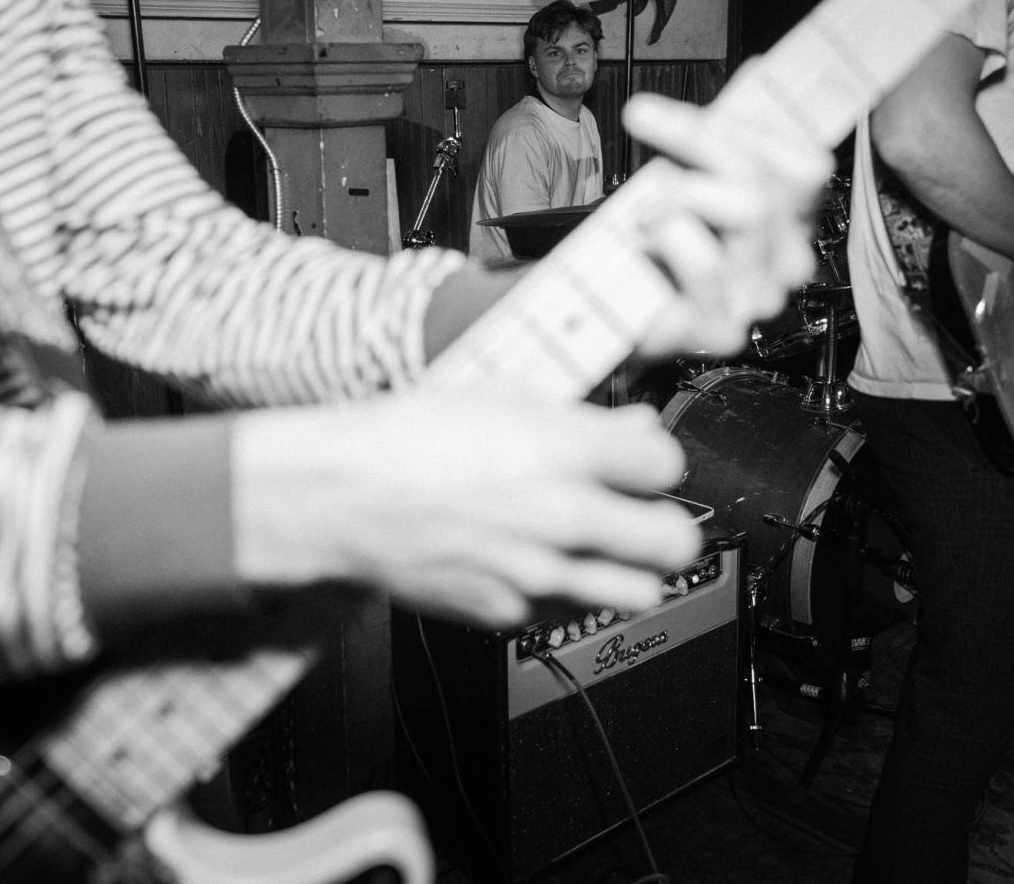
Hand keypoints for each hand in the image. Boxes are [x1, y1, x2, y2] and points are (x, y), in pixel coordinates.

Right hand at [230, 394, 703, 628]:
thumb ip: (579, 421)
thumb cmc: (407, 439)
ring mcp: (537, 571)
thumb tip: (635, 431)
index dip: (657, 464)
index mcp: (562, 451)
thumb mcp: (498, 401)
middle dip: (665, 527)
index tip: (641, 465)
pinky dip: (564, 592)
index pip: (667, 467)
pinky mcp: (508, 611)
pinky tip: (535, 562)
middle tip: (642, 517)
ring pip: (639, 593)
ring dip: (630, 570)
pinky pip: (567, 610)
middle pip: (673, 542)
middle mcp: (560, 516)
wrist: (340, 498)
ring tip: (601, 549)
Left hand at [620, 88, 831, 357]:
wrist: (607, 309)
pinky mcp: (722, 330)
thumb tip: (760, 71)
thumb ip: (727, 132)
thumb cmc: (651, 244)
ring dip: (679, 192)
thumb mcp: (692, 174)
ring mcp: (759, 299)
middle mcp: (787, 262)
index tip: (697, 98)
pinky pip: (706, 258)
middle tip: (642, 114)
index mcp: (791, 221)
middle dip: (699, 137)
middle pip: (767, 180)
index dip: (748, 122)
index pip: (806, 164)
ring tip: (644, 206)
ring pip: (747, 210)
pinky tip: (643, 244)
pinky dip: (665, 237)